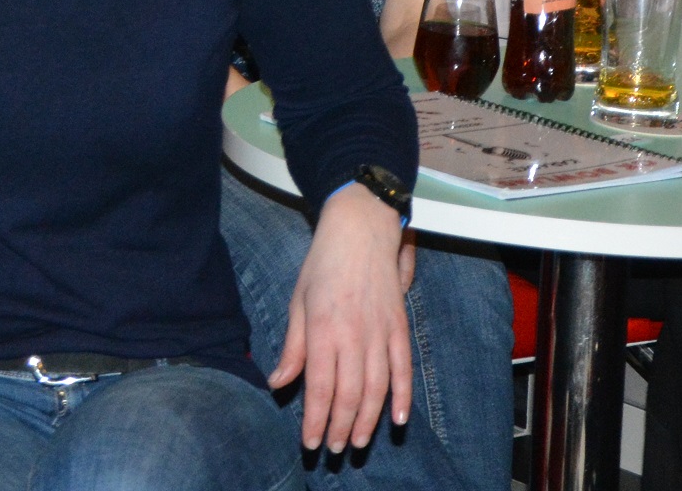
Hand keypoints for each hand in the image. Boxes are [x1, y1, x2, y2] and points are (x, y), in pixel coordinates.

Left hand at [268, 184, 413, 453]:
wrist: (361, 230)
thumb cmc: (322, 265)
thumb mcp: (298, 302)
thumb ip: (293, 348)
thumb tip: (278, 383)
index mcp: (323, 330)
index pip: (320, 387)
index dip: (315, 419)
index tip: (310, 442)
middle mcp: (353, 335)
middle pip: (350, 395)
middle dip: (341, 427)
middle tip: (334, 450)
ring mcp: (380, 332)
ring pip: (377, 388)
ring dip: (369, 421)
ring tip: (358, 443)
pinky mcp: (399, 328)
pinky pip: (403, 369)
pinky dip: (403, 396)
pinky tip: (397, 419)